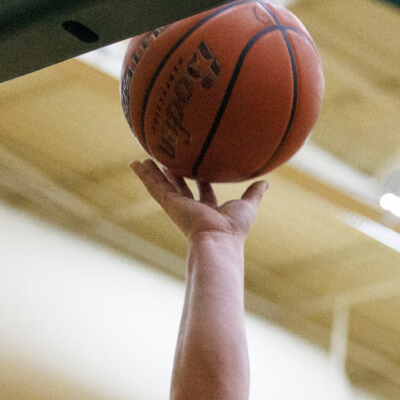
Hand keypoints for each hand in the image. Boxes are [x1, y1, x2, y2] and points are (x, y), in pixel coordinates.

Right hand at [130, 159, 266, 242]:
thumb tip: (265, 182)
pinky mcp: (169, 203)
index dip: (200, 178)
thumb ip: (253, 194)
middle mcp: (191, 207)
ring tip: (142, 159)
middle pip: (179, 187)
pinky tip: (134, 163)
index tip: (197, 165)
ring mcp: (178, 205)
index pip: (203, 190)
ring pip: (162, 184)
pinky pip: (153, 185)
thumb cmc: (234, 229)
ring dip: (152, 172)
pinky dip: (143, 174)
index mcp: (209, 210)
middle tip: (165, 161)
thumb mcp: (247, 205)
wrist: (219, 241)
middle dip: (172, 174)